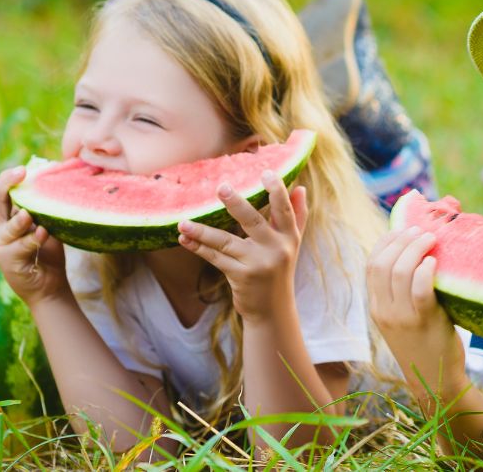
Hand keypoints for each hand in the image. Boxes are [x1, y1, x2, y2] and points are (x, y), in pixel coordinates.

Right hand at [0, 166, 69, 306]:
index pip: (0, 191)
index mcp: (5, 217)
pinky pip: (20, 246)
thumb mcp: (45, 224)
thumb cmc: (47, 251)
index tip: (24, 169)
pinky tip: (43, 233)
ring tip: (30, 214)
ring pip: (9, 226)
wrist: (49, 285)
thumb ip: (41, 206)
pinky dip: (33, 239)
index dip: (8, 179)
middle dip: (8, 185)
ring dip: (21, 220)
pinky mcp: (5, 260)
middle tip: (21, 173)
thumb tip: (45, 175)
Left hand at [177, 171, 306, 322]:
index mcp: (289, 237)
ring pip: (226, 242)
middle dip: (236, 204)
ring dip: (202, 232)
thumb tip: (300, 187)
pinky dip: (198, 248)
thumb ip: (297, 216)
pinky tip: (184, 239)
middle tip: (220, 187)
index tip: (265, 172)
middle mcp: (276, 249)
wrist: (273, 310)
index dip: (276, 190)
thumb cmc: (280, 270)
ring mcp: (257, 263)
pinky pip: (215, 258)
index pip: (284, 209)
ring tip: (183, 223)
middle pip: (253, 221)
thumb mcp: (292, 244)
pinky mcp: (241, 276)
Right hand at [366, 227, 466, 397]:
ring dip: (416, 247)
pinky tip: (434, 261)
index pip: (371, 265)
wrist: (436, 381)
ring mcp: (402, 317)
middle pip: (383, 263)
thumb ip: (402, 292)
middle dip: (401, 239)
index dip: (385, 241)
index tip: (402, 229)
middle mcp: (384, 311)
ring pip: (400, 271)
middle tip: (420, 230)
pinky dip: (426, 269)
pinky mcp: (424, 321)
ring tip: (431, 238)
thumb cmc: (424, 343)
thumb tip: (415, 254)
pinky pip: (420, 288)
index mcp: (376, 308)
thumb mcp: (403, 318)